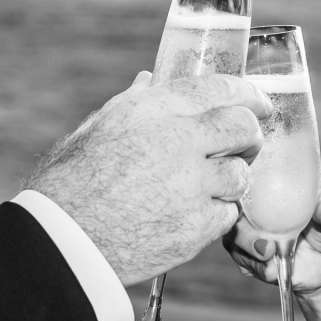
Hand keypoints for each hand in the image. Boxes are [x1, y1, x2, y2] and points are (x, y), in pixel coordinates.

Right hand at [25, 72, 271, 287]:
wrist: (63, 240)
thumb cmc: (70, 182)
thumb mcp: (96, 128)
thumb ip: (131, 103)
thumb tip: (148, 81)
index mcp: (154, 109)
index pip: (219, 88)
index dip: (247, 94)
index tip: (257, 102)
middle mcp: (178, 141)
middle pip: (243, 128)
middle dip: (250, 134)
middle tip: (244, 144)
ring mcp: (192, 186)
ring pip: (240, 175)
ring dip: (230, 178)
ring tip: (207, 185)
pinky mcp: (196, 226)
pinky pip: (227, 214)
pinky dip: (216, 213)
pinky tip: (193, 213)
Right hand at [223, 173, 320, 305]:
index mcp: (274, 176)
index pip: (247, 165)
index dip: (238, 171)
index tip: (246, 182)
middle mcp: (256, 201)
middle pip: (230, 200)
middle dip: (239, 216)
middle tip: (263, 234)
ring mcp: (251, 229)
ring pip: (230, 231)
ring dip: (245, 244)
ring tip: (269, 252)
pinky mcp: (251, 256)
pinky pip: (240, 258)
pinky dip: (254, 264)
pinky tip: (272, 267)